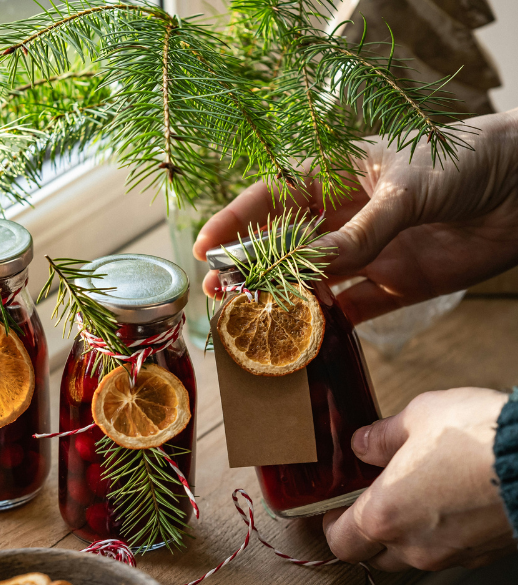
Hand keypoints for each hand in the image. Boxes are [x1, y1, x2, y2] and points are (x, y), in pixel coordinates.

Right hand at [193, 110, 517, 323]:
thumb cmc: (466, 159)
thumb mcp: (407, 189)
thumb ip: (360, 231)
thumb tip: (311, 266)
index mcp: (337, 174)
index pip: (271, 198)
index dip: (234, 222)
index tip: (205, 248)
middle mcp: (345, 216)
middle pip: (283, 245)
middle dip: (248, 267)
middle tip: (218, 292)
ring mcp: (369, 252)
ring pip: (311, 281)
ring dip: (281, 299)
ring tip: (250, 318)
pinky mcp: (396, 283)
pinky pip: (352, 308)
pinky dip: (328, 324)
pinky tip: (305, 338)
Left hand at [322, 388, 512, 570]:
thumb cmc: (478, 436)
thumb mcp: (418, 418)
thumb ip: (382, 437)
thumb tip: (363, 444)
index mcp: (384, 516)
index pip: (341, 543)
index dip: (332, 527)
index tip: (334, 509)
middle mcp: (414, 546)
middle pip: (375, 556)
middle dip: (368, 533)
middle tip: (372, 500)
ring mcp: (451, 555)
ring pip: (413, 557)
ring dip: (406, 535)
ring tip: (414, 497)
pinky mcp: (484, 554)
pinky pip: (450, 552)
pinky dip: (441, 534)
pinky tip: (450, 503)